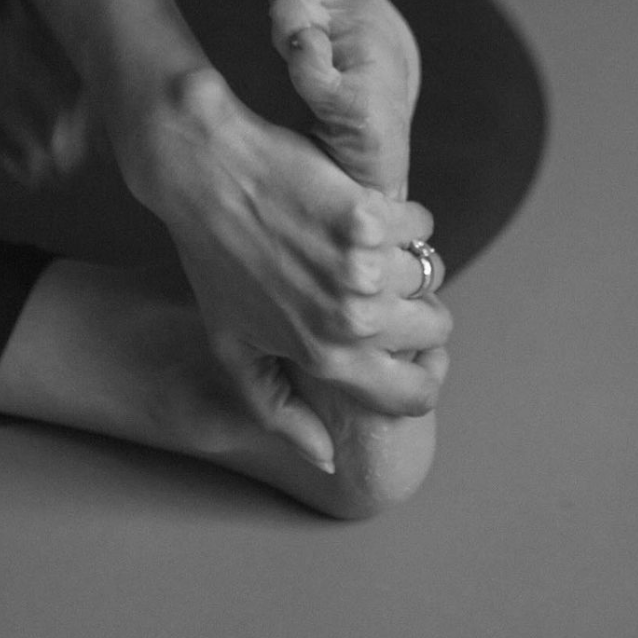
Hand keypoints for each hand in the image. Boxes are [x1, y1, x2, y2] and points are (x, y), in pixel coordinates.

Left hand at [114, 69, 451, 471]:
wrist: (204, 176)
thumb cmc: (212, 259)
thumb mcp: (232, 347)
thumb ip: (279, 411)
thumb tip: (325, 460)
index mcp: (325, 356)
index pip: (413, 393)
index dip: (420, 374)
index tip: (409, 348)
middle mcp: (351, 318)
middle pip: (432, 328)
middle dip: (413, 307)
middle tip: (378, 283)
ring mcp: (363, 264)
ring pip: (427, 271)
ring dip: (403, 257)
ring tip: (360, 243)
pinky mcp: (370, 213)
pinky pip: (418, 223)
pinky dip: (400, 216)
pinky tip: (362, 210)